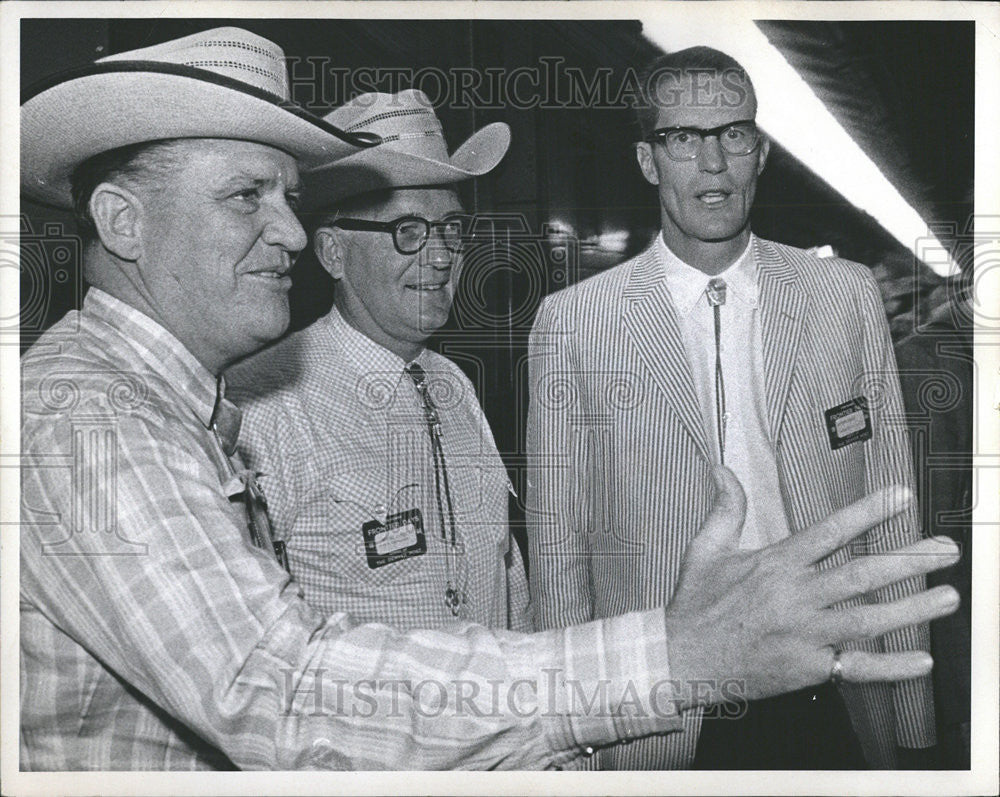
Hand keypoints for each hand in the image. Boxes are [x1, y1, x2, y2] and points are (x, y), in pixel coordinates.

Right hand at [664, 467, 959, 708]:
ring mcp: (803, 634)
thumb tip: (722, 471)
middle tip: (946, 550)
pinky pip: (856, 668)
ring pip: (868, 619)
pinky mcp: (806, 668)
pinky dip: (891, 668)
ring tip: (948, 597)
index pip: (830, 531)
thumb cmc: (695, 605)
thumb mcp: (705, 549)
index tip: (901, 497)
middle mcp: (794, 596)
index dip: (868, 512)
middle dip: (909, 560)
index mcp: (774, 564)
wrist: (680, 658)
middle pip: (861, 574)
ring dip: (912, 608)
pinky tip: (921, 662)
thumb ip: (725, 509)